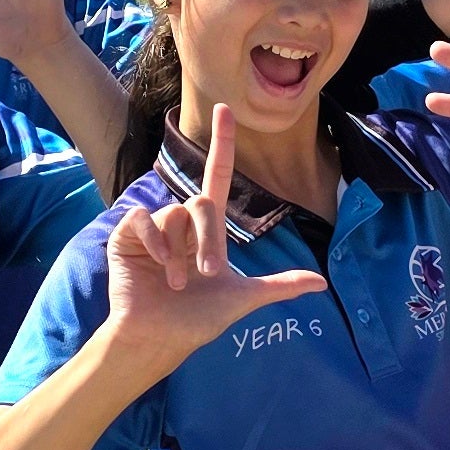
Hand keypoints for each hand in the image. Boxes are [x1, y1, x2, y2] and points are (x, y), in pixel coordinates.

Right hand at [101, 106, 323, 369]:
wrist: (159, 339)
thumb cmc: (197, 321)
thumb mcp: (243, 299)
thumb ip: (279, 286)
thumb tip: (322, 283)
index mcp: (208, 231)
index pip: (218, 176)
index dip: (223, 144)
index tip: (226, 109)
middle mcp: (182, 224)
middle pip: (201, 203)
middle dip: (209, 239)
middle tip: (208, 274)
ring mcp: (153, 228)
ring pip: (174, 213)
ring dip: (179, 251)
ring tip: (177, 282)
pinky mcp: (127, 235)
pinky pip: (143, 217)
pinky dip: (154, 241)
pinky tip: (157, 267)